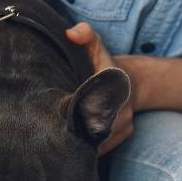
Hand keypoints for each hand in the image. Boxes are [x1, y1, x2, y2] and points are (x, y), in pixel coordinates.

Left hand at [64, 22, 137, 155]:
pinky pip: (105, 145)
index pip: (93, 100)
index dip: (76, 109)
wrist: (129, 80)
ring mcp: (126, 122)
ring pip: (100, 139)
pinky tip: (72, 146)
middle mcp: (123, 105)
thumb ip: (84, 34)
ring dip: (81, 141)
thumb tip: (71, 33)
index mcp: (114, 82)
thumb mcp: (94, 45)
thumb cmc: (103, 62)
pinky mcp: (125, 133)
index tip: (60, 112)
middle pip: (95, 125)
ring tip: (59, 140)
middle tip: (52, 131)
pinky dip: (89, 146)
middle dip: (75, 129)